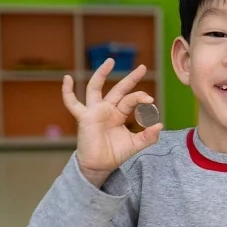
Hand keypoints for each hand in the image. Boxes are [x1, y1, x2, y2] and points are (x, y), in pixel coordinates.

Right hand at [63, 58, 163, 186]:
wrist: (99, 166)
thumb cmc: (115, 153)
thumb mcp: (136, 144)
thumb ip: (148, 136)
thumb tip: (160, 124)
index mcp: (119, 114)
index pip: (131, 100)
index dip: (141, 98)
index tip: (151, 100)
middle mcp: (107, 109)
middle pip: (119, 89)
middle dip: (130, 78)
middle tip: (143, 67)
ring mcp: (94, 111)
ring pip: (96, 88)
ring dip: (101, 74)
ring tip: (110, 61)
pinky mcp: (84, 117)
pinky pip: (72, 103)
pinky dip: (67, 91)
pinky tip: (66, 78)